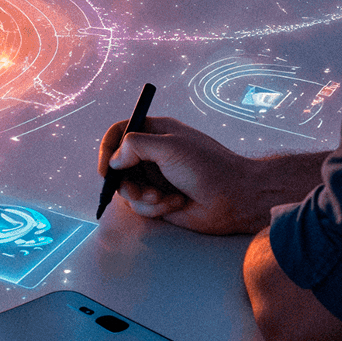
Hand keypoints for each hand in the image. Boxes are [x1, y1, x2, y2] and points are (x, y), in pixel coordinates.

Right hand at [97, 116, 281, 236]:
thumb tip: (115, 161)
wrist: (234, 198)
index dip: (108, 149)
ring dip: (142, 197)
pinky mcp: (161, 201)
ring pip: (128, 189)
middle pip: (119, 165)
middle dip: (124, 182)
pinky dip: (155, 208)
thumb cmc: (207, 166)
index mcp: (157, 132)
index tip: (106, 170)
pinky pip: (142, 207)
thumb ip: (136, 145)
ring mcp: (157, 178)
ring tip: (162, 199)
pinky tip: (176, 204)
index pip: (120, 132)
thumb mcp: (170, 147)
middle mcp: (154, 154)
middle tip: (135, 191)